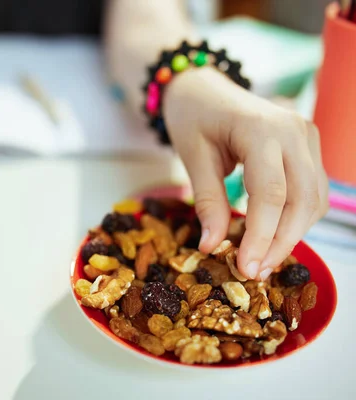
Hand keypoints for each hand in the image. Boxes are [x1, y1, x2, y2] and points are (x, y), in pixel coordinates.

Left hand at [163, 67, 327, 280]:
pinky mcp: (307, 145)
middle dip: (281, 242)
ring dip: (293, 233)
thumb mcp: (192, 158)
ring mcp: (306, 136)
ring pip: (314, 198)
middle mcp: (294, 130)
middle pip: (301, 199)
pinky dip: (297, 217)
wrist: (203, 88)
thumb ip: (207, 201)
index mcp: (261, 129)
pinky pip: (312, 189)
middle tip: (255, 272)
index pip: (271, 193)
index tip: (245, 267)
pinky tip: (274, 235)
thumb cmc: (193, 118)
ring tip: (263, 259)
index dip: (261, 236)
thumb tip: (211, 246)